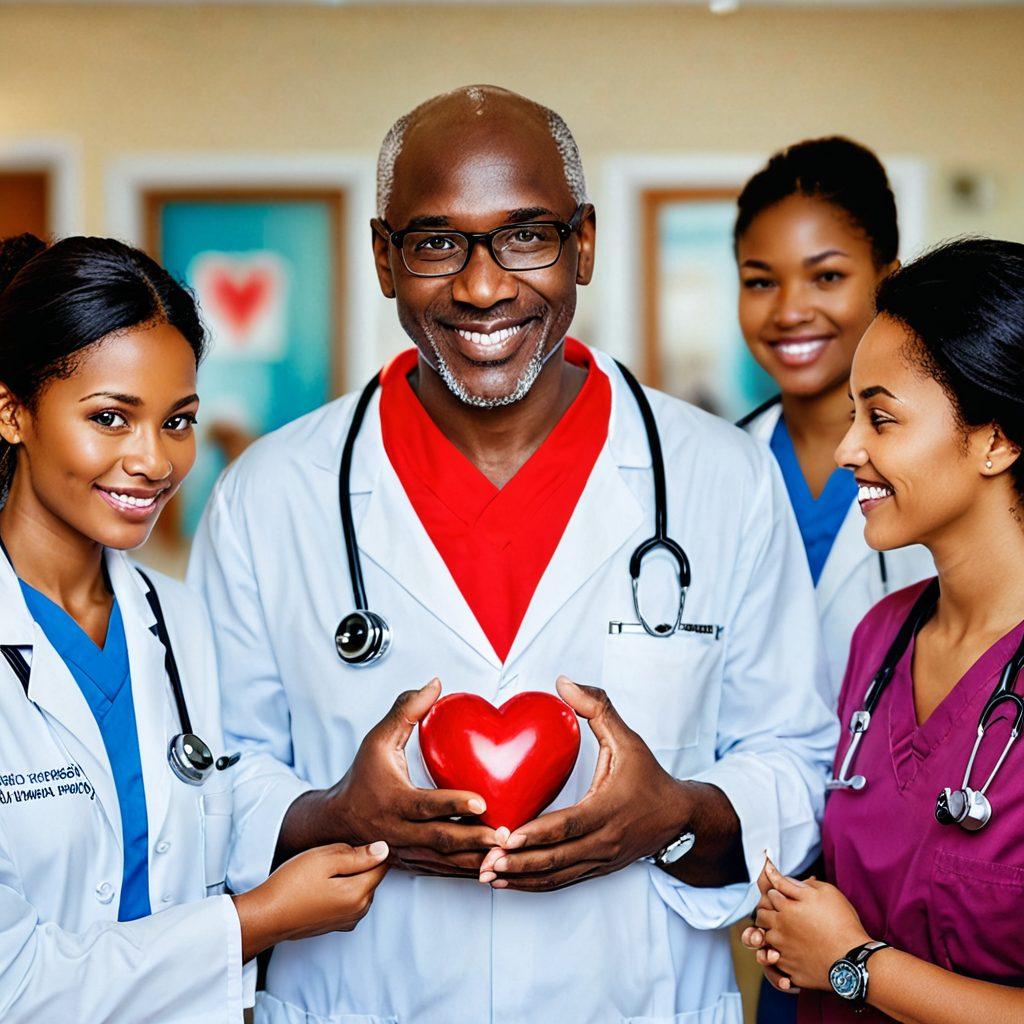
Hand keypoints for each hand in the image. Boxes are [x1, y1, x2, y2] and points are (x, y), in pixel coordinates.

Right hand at [233, 841, 388, 960]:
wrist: (266, 916)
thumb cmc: (291, 885)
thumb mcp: (324, 859)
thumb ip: (358, 854)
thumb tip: (384, 849)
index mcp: (359, 894)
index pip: (382, 865)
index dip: (373, 849)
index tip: (354, 843)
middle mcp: (358, 911)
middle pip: (372, 876)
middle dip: (358, 863)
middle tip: (332, 856)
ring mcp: (347, 921)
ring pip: (360, 887)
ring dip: (349, 875)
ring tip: (323, 871)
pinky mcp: (335, 924)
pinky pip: (348, 899)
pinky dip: (341, 888)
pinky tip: (320, 885)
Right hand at [315, 679, 498, 876]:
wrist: (338, 820)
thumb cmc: (362, 776)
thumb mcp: (377, 740)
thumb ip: (406, 711)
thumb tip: (435, 684)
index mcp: (394, 801)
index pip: (426, 805)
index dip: (454, 804)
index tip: (482, 801)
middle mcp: (401, 832)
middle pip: (441, 840)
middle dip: (475, 839)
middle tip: (505, 834)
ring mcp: (408, 852)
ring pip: (446, 862)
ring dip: (477, 860)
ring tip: (507, 854)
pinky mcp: (415, 864)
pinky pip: (444, 871)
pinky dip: (468, 871)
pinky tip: (493, 866)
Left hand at [477, 677, 689, 891]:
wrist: (678, 818)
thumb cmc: (648, 776)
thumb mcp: (627, 739)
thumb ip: (597, 708)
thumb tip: (563, 683)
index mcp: (609, 809)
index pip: (570, 825)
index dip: (538, 833)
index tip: (507, 835)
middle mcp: (604, 841)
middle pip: (557, 858)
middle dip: (519, 863)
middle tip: (484, 860)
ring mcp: (600, 860)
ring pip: (556, 876)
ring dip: (522, 879)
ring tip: (487, 875)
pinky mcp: (596, 869)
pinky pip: (562, 882)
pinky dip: (534, 884)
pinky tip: (508, 881)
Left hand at [751, 859, 871, 990]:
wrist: (853, 960)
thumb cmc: (842, 923)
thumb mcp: (824, 893)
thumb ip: (796, 883)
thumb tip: (775, 873)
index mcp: (786, 908)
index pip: (769, 894)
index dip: (777, 893)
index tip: (785, 897)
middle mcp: (780, 929)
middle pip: (761, 916)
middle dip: (768, 911)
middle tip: (781, 914)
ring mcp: (783, 951)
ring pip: (764, 938)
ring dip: (771, 933)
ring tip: (786, 934)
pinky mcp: (789, 970)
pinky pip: (774, 961)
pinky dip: (779, 955)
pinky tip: (793, 952)